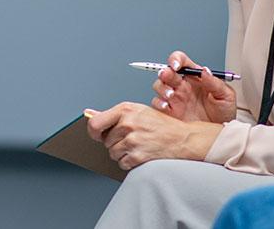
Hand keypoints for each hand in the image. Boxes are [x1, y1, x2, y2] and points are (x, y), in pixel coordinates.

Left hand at [85, 102, 222, 169]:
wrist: (184, 139)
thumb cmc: (161, 125)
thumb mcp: (137, 112)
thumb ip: (112, 115)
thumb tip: (89, 114)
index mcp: (125, 110)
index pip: (95, 124)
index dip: (94, 132)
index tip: (98, 135)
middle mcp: (128, 124)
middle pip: (105, 141)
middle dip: (115, 142)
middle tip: (131, 139)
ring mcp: (132, 140)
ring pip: (112, 153)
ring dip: (122, 153)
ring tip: (138, 146)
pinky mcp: (138, 155)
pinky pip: (122, 163)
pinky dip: (129, 162)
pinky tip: (141, 154)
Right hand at [151, 51, 236, 122]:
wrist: (219, 136)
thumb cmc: (224, 114)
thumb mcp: (226, 96)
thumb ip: (215, 82)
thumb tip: (205, 70)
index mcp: (195, 78)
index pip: (182, 61)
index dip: (176, 60)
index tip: (176, 65)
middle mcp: (182, 86)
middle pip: (166, 72)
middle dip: (165, 72)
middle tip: (168, 76)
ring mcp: (174, 98)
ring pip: (158, 85)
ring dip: (162, 88)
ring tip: (171, 95)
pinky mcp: (169, 111)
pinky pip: (156, 103)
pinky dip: (158, 103)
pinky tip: (167, 106)